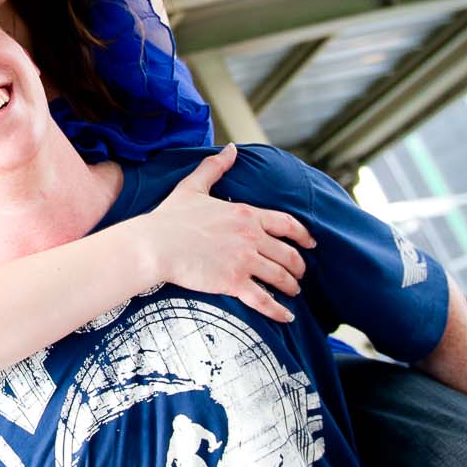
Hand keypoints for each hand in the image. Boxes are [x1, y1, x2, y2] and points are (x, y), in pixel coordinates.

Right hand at [138, 143, 315, 321]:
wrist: (155, 244)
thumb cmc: (170, 217)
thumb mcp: (193, 186)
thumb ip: (215, 167)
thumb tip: (231, 149)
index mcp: (245, 214)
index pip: (287, 224)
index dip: (303, 235)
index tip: (311, 244)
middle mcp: (251, 236)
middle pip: (288, 254)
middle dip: (298, 266)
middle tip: (299, 274)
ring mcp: (244, 260)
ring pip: (280, 276)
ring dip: (291, 286)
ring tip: (293, 292)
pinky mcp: (234, 282)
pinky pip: (264, 299)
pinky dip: (279, 311)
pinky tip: (286, 316)